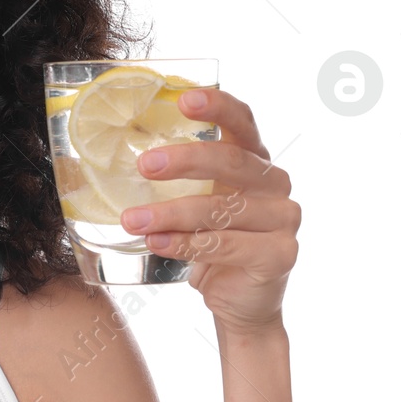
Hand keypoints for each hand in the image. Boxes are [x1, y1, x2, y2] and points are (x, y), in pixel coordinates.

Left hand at [120, 87, 298, 333]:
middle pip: (232, 162)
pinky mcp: (279, 254)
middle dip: (185, 160)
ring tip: (132, 220)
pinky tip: (157, 243)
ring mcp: (283, 219)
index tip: (184, 99)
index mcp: (255, 162)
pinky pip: (225, 244)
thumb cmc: (213, 245)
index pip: (243, 123)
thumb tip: (116, 153)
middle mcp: (275, 185)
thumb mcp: (197, 205)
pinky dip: (185, 244)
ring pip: (222, 209)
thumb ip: (179, 182)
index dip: (218, 107)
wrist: (241, 302)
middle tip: (144, 165)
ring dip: (171, 213)